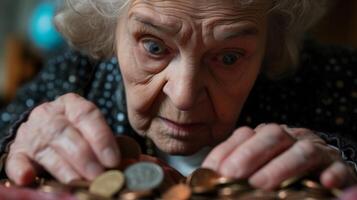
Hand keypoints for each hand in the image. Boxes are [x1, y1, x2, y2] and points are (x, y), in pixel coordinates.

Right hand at [5, 93, 119, 184]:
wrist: (44, 132)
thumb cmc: (78, 133)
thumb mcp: (94, 132)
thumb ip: (114, 145)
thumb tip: (141, 161)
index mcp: (72, 104)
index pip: (87, 114)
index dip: (101, 137)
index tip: (114, 159)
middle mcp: (49, 114)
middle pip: (66, 131)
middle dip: (84, 156)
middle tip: (99, 175)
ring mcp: (31, 131)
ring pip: (46, 147)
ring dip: (64, 167)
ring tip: (80, 182)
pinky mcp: (17, 150)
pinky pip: (16, 159)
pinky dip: (21, 169)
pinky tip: (29, 178)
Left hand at [202, 123, 356, 189]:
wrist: (324, 174)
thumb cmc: (282, 173)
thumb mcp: (256, 168)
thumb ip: (236, 168)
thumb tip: (209, 173)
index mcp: (267, 137)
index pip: (244, 135)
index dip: (226, 151)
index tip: (212, 169)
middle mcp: (291, 139)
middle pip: (272, 135)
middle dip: (249, 154)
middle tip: (232, 174)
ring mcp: (316, 151)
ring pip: (302, 150)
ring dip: (281, 167)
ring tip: (262, 184)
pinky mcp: (339, 168)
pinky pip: (339, 167)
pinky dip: (332, 174)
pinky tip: (323, 183)